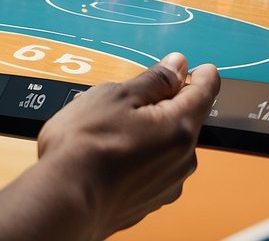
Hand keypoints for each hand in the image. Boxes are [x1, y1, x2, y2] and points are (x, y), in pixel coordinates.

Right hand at [36, 53, 219, 240]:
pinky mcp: (148, 202)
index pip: (205, 93)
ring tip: (101, 127)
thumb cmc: (85, 147)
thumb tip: (177, 66)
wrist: (63, 199)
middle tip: (124, 98)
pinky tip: (103, 152)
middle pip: (180, 120)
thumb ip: (154, 80)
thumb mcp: (116, 96)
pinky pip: (148, 168)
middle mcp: (182, 160)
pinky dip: (133, 157)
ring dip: (142, 131)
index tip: (202, 69)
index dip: (203, 75)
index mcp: (179, 128)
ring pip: (162, 145)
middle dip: (158, 105)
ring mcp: (166, 185)